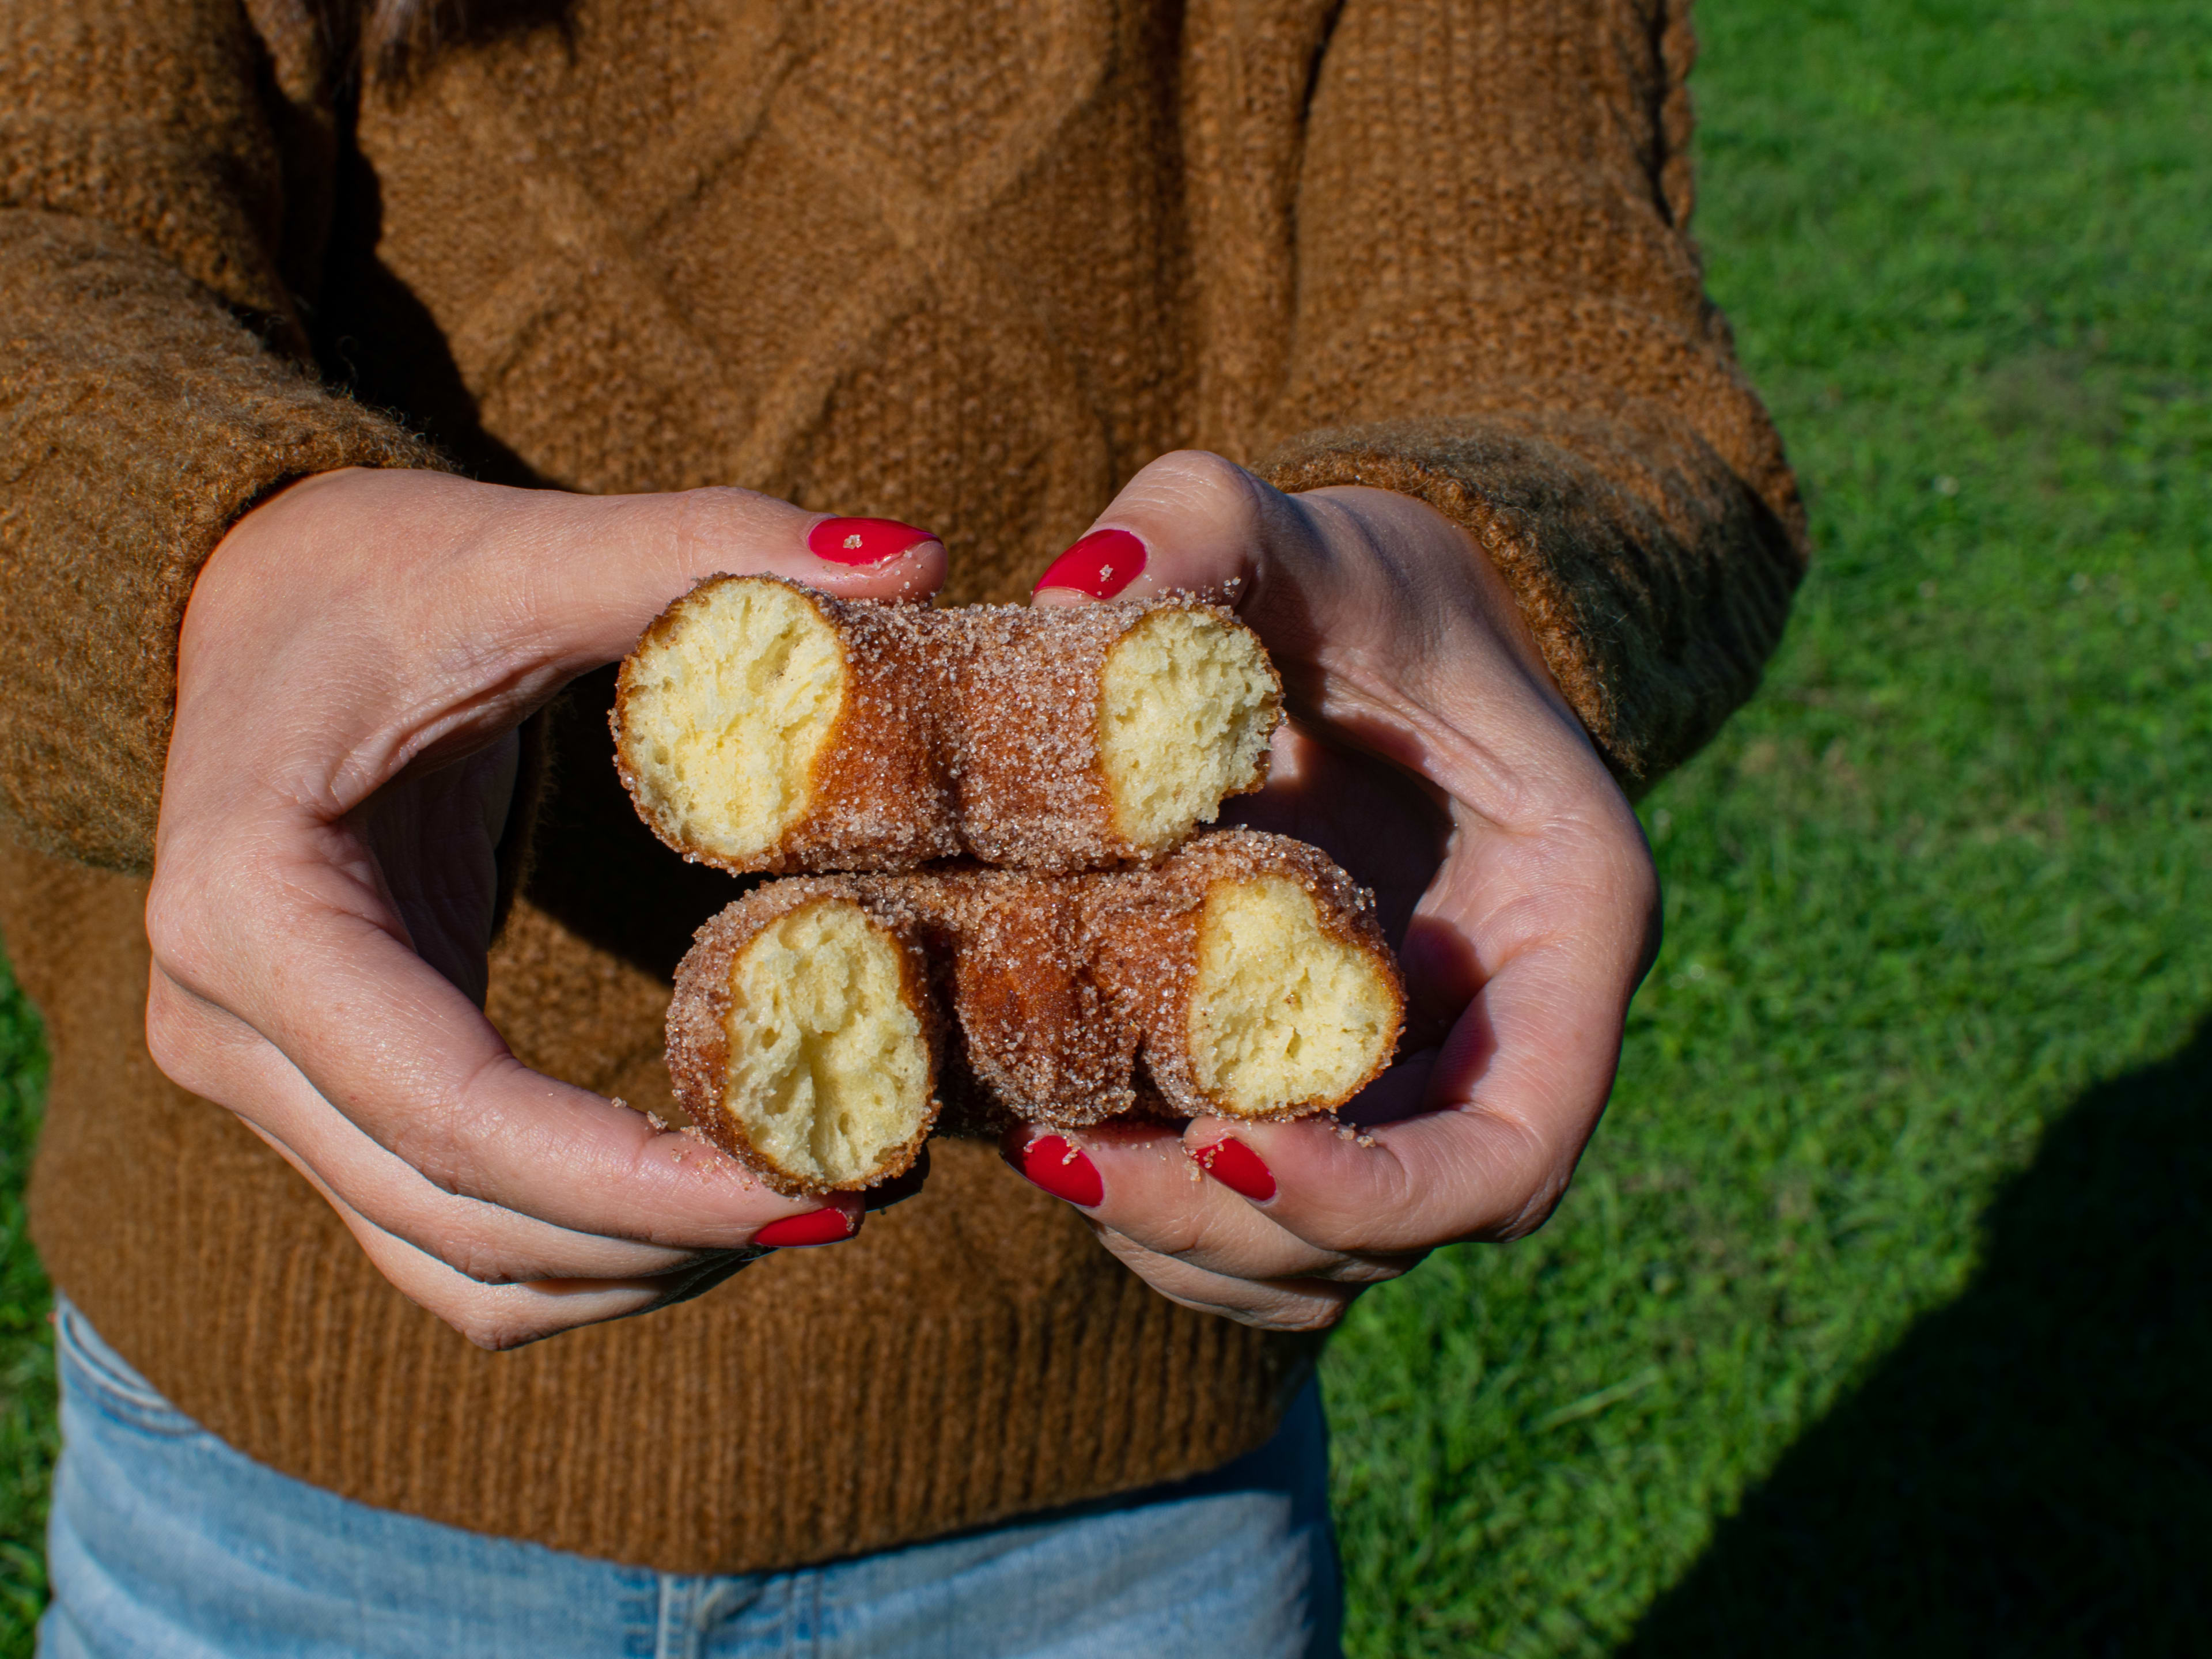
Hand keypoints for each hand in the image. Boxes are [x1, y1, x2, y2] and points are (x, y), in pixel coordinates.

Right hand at [145, 469, 946, 1347]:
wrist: (247, 607)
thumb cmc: (377, 576)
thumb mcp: (524, 550)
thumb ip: (704, 548)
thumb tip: (919, 559)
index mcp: (252, 908)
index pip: (460, 1116)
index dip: (646, 1182)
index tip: (821, 1185)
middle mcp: (229, 1031)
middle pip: (466, 1220)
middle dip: (671, 1235)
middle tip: (859, 1189)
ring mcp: (261, 1085)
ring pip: (461, 1272)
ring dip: (638, 1270)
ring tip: (810, 1203)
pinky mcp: (323, 1102)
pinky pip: (454, 1243)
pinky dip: (589, 1253)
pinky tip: (714, 1195)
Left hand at [1015, 451, 1658, 1329]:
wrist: (1364, 631)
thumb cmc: (1361, 582)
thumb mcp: (1301, 535)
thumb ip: (1208, 531)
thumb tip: (1079, 602)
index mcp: (1565, 928)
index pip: (1513, 1148)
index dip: (1375, 1191)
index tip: (1225, 1143)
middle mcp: (1509, 1036)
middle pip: (1402, 1232)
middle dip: (1238, 1226)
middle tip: (1069, 1154)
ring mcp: (1421, 1079)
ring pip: (1324, 1258)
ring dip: (1186, 1238)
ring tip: (1049, 1149)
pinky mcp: (1335, 1093)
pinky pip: (1264, 1225)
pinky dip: (1165, 1218)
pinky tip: (1059, 1137)